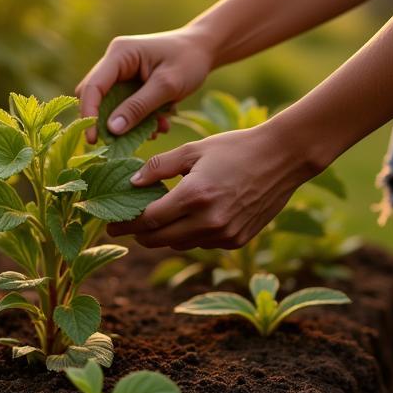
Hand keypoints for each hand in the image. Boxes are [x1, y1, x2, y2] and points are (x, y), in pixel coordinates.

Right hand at [76, 27, 214, 142]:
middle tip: (120, 143)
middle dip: (107, 122)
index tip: (93, 140)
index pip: (93, 86)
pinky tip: (160, 123)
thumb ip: (139, 107)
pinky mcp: (130, 85)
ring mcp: (122, 73)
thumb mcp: (167, 86)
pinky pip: (124, 107)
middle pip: (95, 97)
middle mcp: (115, 63)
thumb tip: (111, 130)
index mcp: (120, 54)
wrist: (204, 49)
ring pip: (110, 105)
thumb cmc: (189, 61)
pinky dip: (139, 119)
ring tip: (155, 130)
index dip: (89, 114)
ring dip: (128, 123)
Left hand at [107, 121, 317, 250]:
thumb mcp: (194, 150)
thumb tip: (132, 183)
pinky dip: (189, 234)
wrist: (282, 158)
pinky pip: (201, 243)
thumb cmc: (235, 147)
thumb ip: (159, 166)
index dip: (125, 224)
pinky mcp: (237, 240)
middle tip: (123, 226)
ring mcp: (225, 235)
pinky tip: (186, 218)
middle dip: (139, 234)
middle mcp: (209, 221)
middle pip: (159, 239)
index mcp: (194, 196)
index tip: (110, 224)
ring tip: (153, 219)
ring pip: (179, 244)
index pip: (148, 220)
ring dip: (163, 235)